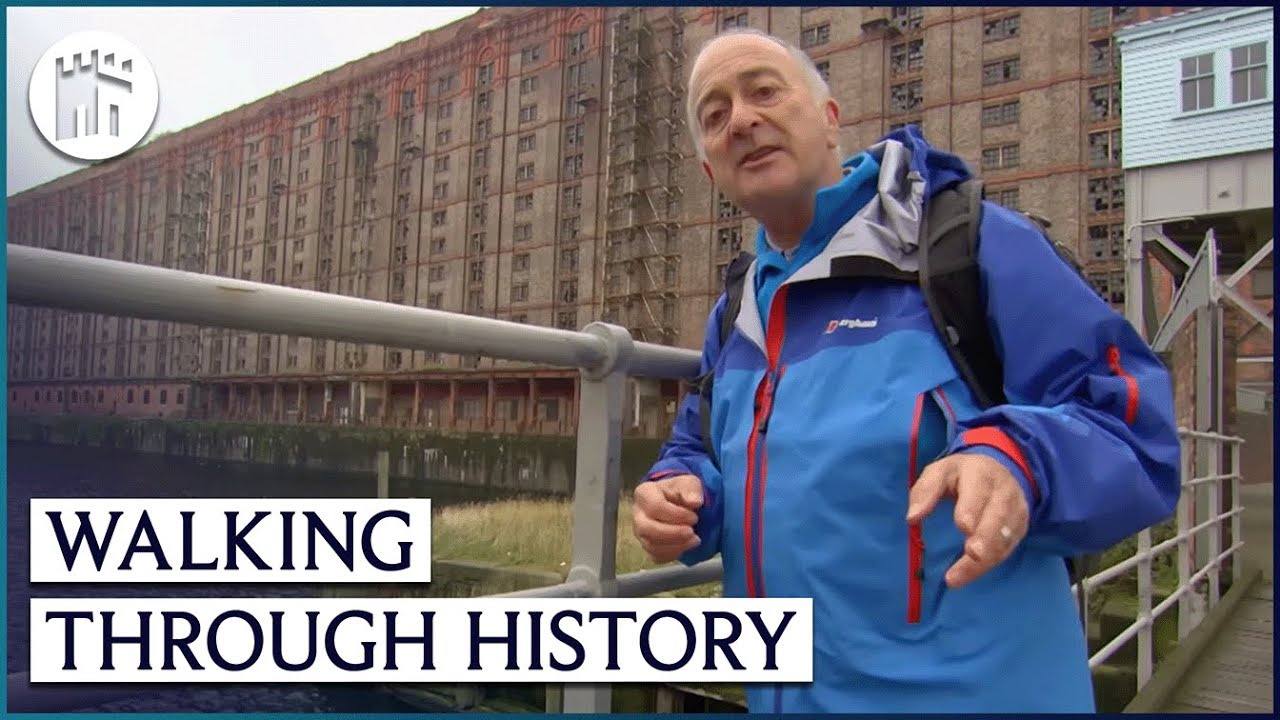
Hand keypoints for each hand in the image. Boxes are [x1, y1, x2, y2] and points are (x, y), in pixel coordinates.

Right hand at [632, 474, 703, 562]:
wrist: (678, 502)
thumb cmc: (679, 491)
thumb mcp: (689, 483)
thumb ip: (692, 490)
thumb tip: (694, 502)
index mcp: (644, 493)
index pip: (655, 507)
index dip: (676, 515)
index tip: (694, 517)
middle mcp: (638, 513)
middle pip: (647, 528)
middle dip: (672, 533)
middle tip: (692, 532)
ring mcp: (640, 531)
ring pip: (650, 545)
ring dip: (675, 546)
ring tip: (694, 540)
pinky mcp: (647, 545)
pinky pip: (656, 556)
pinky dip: (673, 554)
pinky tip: (686, 546)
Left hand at [906, 453, 1028, 588]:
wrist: (1000, 471)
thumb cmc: (962, 475)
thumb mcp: (940, 472)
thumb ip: (925, 491)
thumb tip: (912, 518)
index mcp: (979, 473)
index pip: (978, 489)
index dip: (972, 508)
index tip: (963, 526)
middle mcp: (1003, 491)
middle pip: (997, 515)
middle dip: (986, 537)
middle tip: (973, 554)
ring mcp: (1015, 510)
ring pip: (1005, 536)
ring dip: (987, 557)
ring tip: (962, 574)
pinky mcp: (1020, 527)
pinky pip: (1008, 547)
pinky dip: (991, 561)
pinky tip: (972, 573)